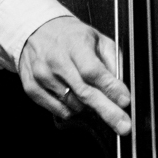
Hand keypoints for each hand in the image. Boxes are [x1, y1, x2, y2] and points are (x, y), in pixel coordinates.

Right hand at [18, 16, 130, 135]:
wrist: (37, 31)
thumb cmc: (70, 36)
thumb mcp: (96, 38)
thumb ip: (112, 59)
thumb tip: (122, 85)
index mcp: (74, 43)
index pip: (92, 70)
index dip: (110, 88)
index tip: (125, 100)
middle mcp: (56, 59)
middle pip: (84, 93)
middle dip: (108, 112)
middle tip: (124, 126)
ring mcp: (42, 75)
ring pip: (74, 105)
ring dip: (88, 106)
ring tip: (88, 90)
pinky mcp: (32, 88)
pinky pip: (60, 111)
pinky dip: (72, 108)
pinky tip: (72, 93)